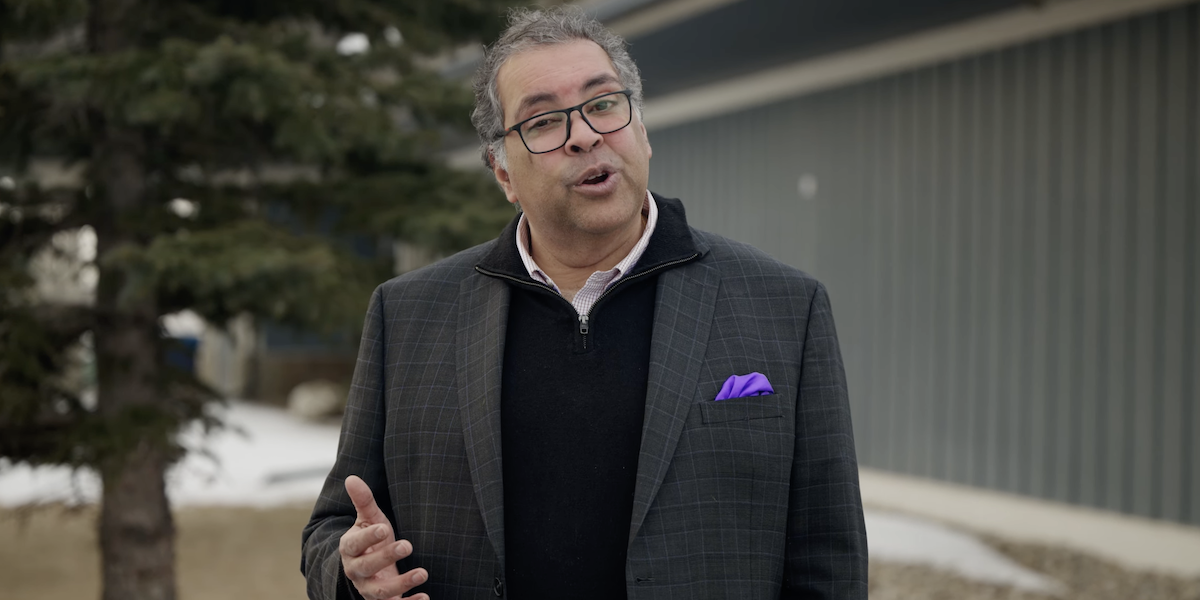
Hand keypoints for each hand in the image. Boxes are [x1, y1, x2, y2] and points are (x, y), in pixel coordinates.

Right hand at [339, 475, 429, 599]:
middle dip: (386, 557)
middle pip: (366, 567)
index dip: (367, 537)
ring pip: (380, 591)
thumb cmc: (371, 538)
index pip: (354, 544)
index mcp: (350, 549)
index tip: (384, 528)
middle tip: (408, 545)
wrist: (367, 568)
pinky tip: (425, 597)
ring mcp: (369, 588)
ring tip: (423, 573)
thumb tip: (351, 477)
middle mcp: (356, 571)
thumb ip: (363, 501)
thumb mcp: (368, 519)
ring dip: (401, 583)